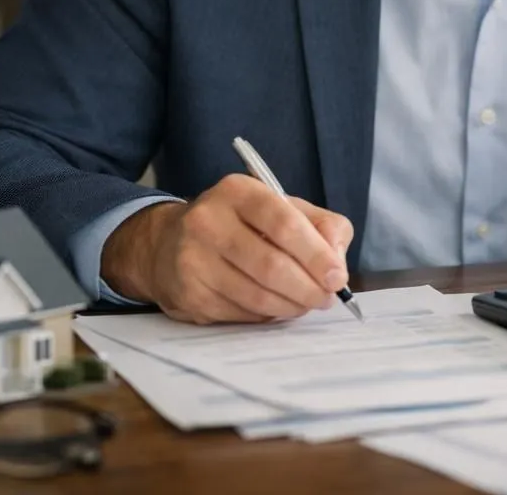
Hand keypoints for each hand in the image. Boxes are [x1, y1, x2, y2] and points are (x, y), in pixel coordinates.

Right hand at [101, 174, 353, 323]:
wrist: (169, 244)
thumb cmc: (240, 225)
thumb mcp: (281, 208)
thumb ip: (321, 226)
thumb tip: (337, 261)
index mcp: (238, 192)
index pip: (284, 223)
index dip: (316, 254)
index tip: (337, 277)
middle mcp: (209, 221)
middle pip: (271, 265)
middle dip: (308, 288)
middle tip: (326, 297)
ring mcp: (194, 259)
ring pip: (257, 295)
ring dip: (291, 306)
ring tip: (306, 303)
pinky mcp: (189, 294)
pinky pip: (241, 313)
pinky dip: (267, 315)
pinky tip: (275, 306)